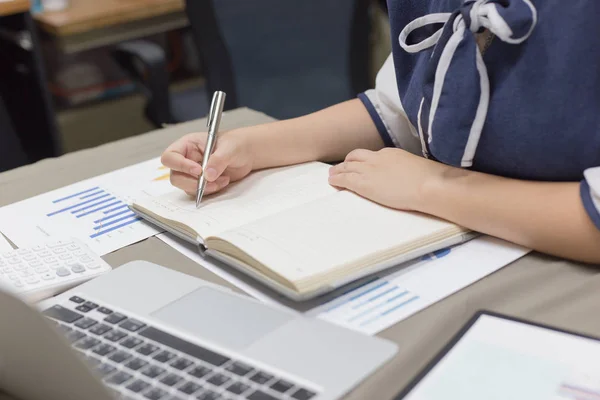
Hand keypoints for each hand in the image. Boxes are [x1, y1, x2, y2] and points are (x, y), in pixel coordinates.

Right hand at [161, 130, 253, 195]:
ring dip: (203, 188)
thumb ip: (218, 160)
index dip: (180, 165)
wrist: (247, 154)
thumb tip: (208, 175)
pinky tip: (223, 181)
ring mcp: (192, 173)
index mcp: (187, 145)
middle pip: (175, 176)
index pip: (170, 157)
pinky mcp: (201, 183)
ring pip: (186, 187)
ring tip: (221, 180)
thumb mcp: (229, 148)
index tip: (198, 170)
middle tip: (210, 181)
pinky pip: (198, 192)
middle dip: (192, 182)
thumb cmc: (236, 143)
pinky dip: (210, 190)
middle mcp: (186, 159)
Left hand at [328, 148, 446, 210]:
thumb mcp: (418, 168)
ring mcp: (369, 170)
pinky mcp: (364, 184)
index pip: (371, 155)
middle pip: (356, 157)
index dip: (363, 160)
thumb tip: (412, 176)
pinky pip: (345, 179)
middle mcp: (377, 158)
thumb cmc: (431, 179)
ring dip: (338, 171)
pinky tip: (332, 182)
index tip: (360, 165)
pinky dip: (336, 180)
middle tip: (341, 168)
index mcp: (390, 153)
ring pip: (347, 167)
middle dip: (347, 162)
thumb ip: (408, 170)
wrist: (429, 185)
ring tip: (332, 175)